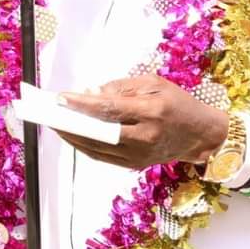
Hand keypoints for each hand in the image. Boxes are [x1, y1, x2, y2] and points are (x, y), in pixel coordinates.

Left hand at [57, 75, 228, 169]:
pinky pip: (102, 157)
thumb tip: (91, 94)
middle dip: (71, 124)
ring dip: (72, 137)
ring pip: (96, 148)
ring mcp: (139, 155)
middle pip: (99, 133)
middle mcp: (144, 136)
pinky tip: (71, 135)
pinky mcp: (134, 165)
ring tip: (54, 123)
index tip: (61, 98)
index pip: (110, 108)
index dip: (82, 104)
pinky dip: (84, 146)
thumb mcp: (154, 84)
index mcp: (151, 112)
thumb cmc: (177, 103)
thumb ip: (122, 87)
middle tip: (49, 113)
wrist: (200, 135)